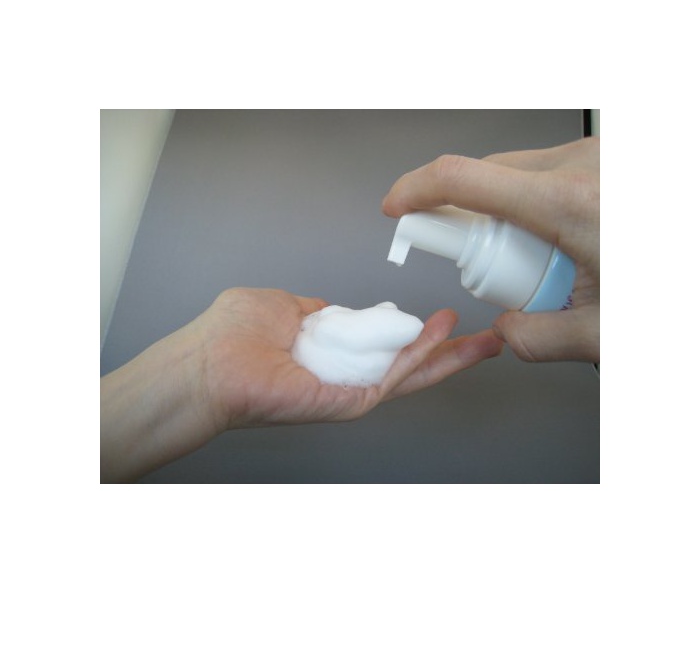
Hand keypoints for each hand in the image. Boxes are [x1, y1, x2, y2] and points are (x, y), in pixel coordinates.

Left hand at [101, 288, 501, 480]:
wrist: (209, 364)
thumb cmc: (231, 335)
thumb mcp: (281, 304)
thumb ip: (315, 308)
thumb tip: (332, 308)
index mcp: (330, 350)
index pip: (383, 344)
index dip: (413, 333)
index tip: (441, 319)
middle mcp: (343, 372)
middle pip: (406, 365)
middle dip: (448, 353)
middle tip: (485, 341)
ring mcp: (347, 390)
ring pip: (408, 377)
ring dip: (447, 357)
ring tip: (482, 341)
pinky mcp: (345, 403)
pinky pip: (391, 380)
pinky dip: (419, 357)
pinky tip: (442, 336)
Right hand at [382, 137, 599, 362]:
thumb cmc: (684, 288)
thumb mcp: (602, 336)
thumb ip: (537, 338)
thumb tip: (507, 326)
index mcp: (572, 202)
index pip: (461, 178)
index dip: (415, 190)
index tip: (398, 206)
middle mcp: (584, 165)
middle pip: (488, 176)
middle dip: (477, 223)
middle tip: (503, 268)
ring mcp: (599, 154)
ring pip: (518, 171)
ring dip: (512, 213)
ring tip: (551, 258)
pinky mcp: (607, 156)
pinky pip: (549, 169)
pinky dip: (540, 203)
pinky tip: (570, 239)